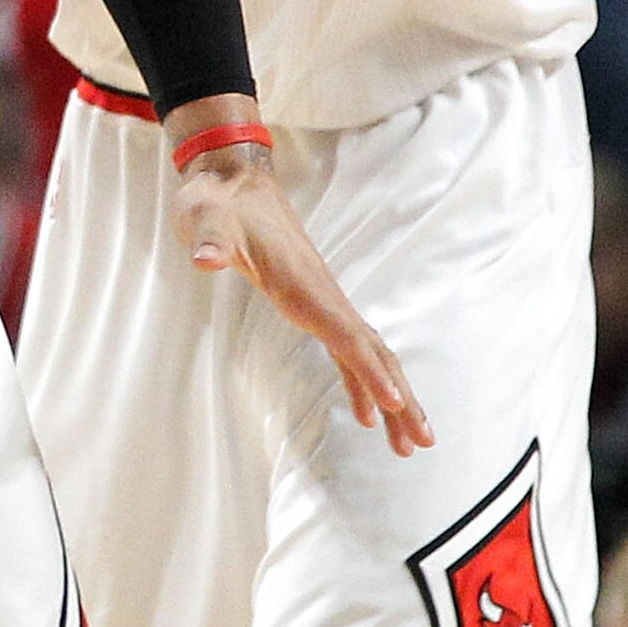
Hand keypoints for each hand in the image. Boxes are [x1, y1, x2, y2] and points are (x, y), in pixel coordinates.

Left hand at [165, 104, 432, 455]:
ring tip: (407, 446)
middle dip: (400, 398)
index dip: (370, 370)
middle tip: (422, 443)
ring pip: (368, 355)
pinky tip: (365, 415)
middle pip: (372, 353)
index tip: (395, 404)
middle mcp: (323, 294)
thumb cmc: (220, 203)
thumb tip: (205, 257)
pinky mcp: (310, 303)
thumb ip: (211, 240)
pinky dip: (362, 383)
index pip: (344, 333)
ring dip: (390, 399)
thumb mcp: (208, 219)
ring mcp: (322, 299)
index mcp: (303, 283)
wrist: (232, 180)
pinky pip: (348, 351)